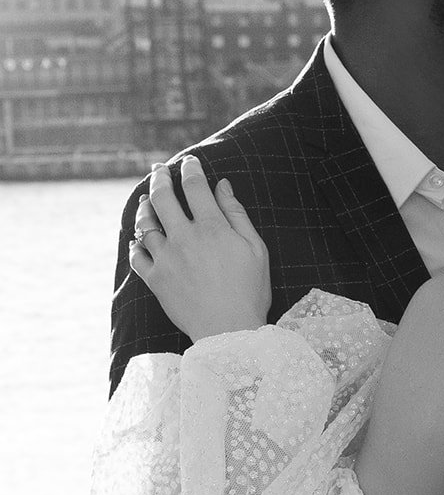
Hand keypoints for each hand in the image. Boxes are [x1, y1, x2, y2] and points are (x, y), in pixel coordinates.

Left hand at [128, 155, 270, 340]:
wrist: (230, 332)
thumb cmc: (250, 292)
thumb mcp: (256, 250)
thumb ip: (237, 215)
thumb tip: (223, 186)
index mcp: (212, 228)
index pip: (195, 186)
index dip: (191, 169)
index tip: (190, 162)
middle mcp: (184, 238)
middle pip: (163, 197)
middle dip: (159, 178)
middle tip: (158, 170)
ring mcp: (166, 259)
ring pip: (145, 223)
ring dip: (144, 207)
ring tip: (146, 201)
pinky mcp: (156, 280)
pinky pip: (137, 256)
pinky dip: (136, 245)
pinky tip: (140, 240)